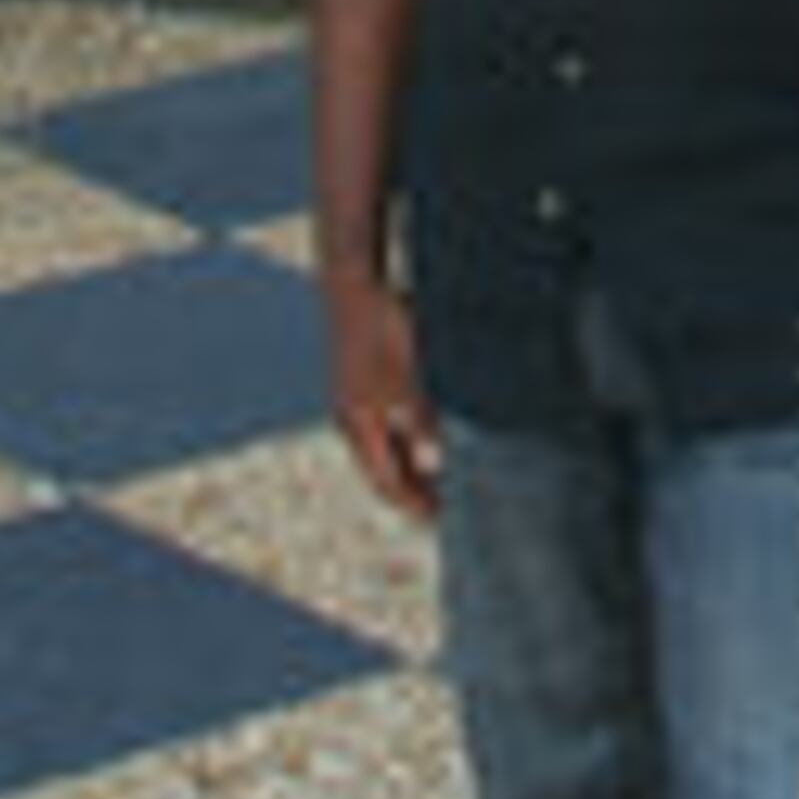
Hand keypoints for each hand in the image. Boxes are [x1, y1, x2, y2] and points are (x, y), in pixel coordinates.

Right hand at [328, 269, 442, 520]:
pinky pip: (388, 421)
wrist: (355, 278)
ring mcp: (357, 397)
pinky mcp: (365, 378)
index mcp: (357, 422)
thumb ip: (419, 419)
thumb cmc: (381, 324)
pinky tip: (432, 428)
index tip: (438, 520)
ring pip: (386, 443)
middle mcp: (353, 416)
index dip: (412, 502)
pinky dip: (409, 434)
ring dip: (412, 461)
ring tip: (443, 473)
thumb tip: (433, 463)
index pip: (384, 480)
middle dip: (413, 488)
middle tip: (444, 505)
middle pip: (384, 466)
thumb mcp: (406, 373)